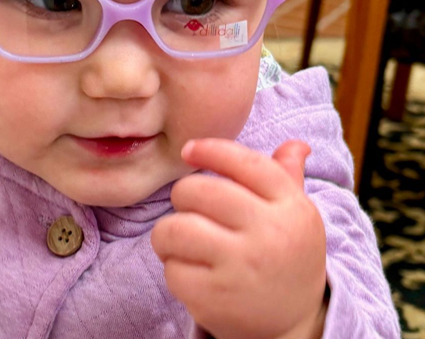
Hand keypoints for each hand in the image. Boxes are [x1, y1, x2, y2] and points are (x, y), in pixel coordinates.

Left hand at [151, 139, 326, 338]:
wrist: (297, 324)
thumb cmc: (287, 254)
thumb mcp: (297, 214)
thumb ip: (288, 175)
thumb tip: (297, 144)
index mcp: (290, 207)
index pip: (245, 163)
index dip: (210, 149)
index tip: (188, 149)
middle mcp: (269, 234)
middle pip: (200, 191)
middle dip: (182, 195)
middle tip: (187, 208)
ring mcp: (241, 268)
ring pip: (177, 229)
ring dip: (167, 232)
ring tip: (177, 238)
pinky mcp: (216, 300)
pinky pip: (172, 269)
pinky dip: (172, 268)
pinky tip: (188, 270)